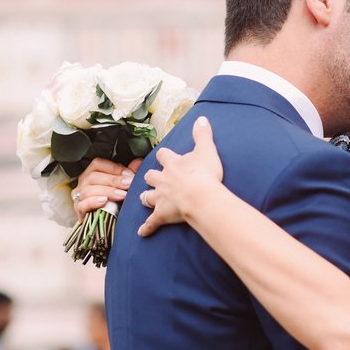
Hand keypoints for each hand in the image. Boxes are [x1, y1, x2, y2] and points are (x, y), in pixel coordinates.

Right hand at [72, 157, 141, 216]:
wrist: (107, 225)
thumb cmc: (114, 202)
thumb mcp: (122, 186)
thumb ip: (128, 174)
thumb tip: (138, 162)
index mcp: (91, 173)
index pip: (98, 164)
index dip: (114, 168)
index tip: (129, 175)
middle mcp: (83, 183)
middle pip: (93, 176)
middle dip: (113, 180)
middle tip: (128, 185)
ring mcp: (79, 197)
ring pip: (89, 190)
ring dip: (107, 191)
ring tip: (122, 196)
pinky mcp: (79, 211)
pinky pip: (83, 204)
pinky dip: (94, 202)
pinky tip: (105, 202)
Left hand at [139, 116, 222, 235]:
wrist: (200, 197)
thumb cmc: (205, 174)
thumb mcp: (207, 150)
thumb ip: (203, 134)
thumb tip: (201, 118)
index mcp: (173, 164)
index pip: (164, 156)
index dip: (164, 156)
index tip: (165, 156)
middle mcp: (162, 179)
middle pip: (151, 175)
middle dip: (151, 176)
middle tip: (154, 178)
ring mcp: (160, 197)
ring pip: (147, 196)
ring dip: (146, 197)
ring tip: (146, 199)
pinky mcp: (161, 214)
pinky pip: (151, 222)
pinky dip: (147, 228)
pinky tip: (142, 232)